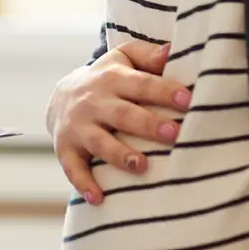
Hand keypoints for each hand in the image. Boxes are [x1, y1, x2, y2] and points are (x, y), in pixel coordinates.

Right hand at [46, 38, 190, 203]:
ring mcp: (79, 127)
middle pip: (122, 114)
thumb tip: (172, 50)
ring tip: (142, 166)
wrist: (60, 97)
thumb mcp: (122, 59)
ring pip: (99, 142)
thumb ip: (147, 55)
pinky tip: (98, 198)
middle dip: (147, 124)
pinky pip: (73, 168)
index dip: (164, 91)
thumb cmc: (107, 79)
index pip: (141, 84)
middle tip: (174, 134)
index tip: (188, 99)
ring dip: (119, 155)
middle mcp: (94, 102)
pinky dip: (83, 183)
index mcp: (112, 79)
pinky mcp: (66, 150)